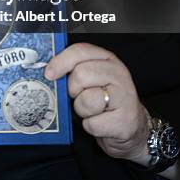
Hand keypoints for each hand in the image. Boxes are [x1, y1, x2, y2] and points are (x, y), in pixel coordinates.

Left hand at [45, 42, 148, 163]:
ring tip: (93, 111)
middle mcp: (118, 73)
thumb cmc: (105, 101)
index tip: (49, 74)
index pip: (80, 51)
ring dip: (82, 111)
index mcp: (107, 59)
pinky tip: (101, 123)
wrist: (132, 128)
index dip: (61, 61)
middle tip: (81, 97)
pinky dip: (91, 127)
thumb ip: (73, 70)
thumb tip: (48, 72)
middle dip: (74, 91)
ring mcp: (125, 96)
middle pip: (80, 76)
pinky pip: (92, 124)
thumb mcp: (91, 80)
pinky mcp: (125, 120)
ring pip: (86, 100)